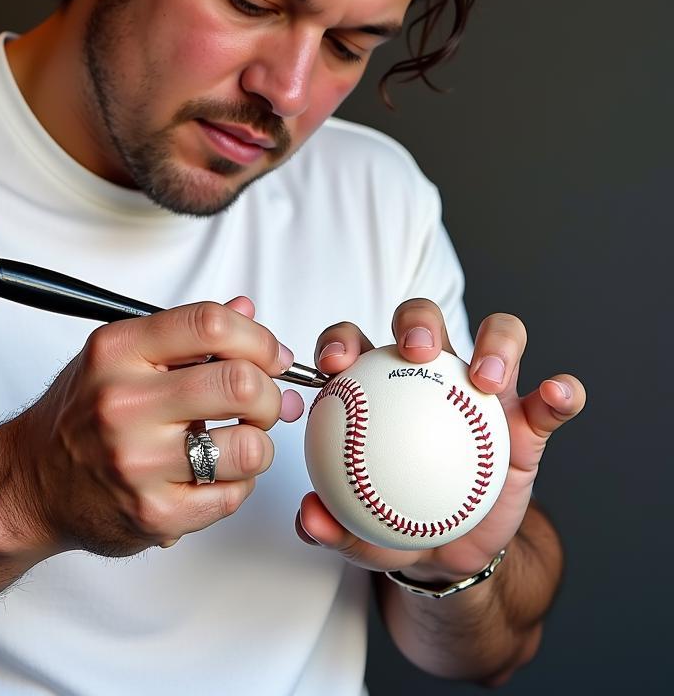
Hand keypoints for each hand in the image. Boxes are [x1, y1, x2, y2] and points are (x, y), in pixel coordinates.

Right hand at [13, 297, 304, 557]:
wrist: (32, 482)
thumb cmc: (81, 413)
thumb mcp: (119, 355)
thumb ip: (184, 332)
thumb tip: (246, 310)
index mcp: (118, 351)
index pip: (211, 324)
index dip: (259, 339)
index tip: (271, 356)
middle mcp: (123, 402)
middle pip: (240, 383)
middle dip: (269, 394)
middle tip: (263, 402)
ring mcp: (138, 462)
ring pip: (250, 447)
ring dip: (259, 444)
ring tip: (239, 440)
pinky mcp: (154, 514)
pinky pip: (234, 495)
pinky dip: (237, 483)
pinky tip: (213, 473)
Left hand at [294, 300, 585, 581]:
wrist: (453, 552)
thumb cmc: (397, 525)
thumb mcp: (362, 532)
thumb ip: (334, 526)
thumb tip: (311, 518)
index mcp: (378, 386)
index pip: (355, 344)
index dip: (342, 340)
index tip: (336, 364)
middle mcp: (431, 374)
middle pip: (424, 320)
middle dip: (418, 320)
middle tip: (415, 350)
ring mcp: (484, 391)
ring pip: (497, 337)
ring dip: (496, 344)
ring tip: (486, 378)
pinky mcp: (528, 421)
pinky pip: (549, 400)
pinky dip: (560, 393)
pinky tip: (556, 398)